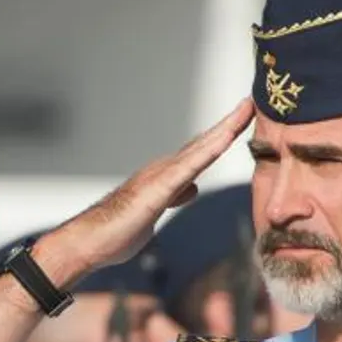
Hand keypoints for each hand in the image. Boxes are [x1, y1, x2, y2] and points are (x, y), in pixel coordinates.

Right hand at [37, 100, 253, 280]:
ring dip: (225, 128)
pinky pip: (190, 166)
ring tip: (246, 109)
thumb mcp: (155, 211)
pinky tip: (226, 138)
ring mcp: (161, 176)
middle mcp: (164, 169)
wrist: (88, 241)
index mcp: (166, 176)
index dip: (223, 133)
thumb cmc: (116, 231)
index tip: (244, 116)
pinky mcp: (158, 189)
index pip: (201, 151)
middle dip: (230, 121)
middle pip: (204, 141)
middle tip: (254, 100)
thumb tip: (192, 188)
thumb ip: (174, 197)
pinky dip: (210, 149)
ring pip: (201, 147)